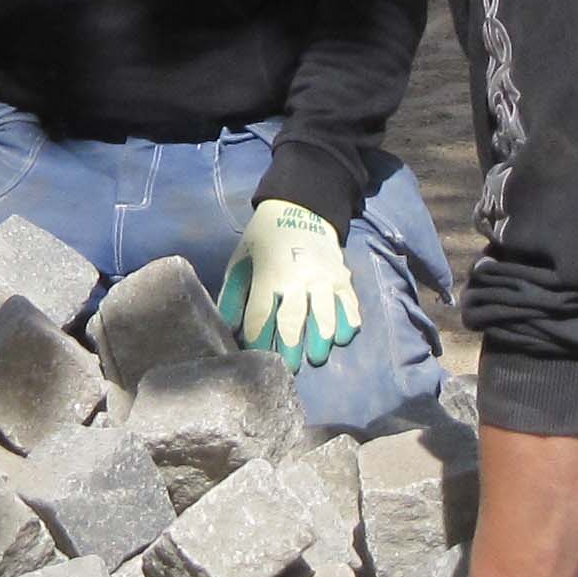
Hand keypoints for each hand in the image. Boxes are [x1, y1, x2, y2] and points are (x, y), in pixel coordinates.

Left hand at [218, 200, 357, 369]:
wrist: (301, 207)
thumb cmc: (264, 238)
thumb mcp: (241, 260)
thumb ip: (234, 295)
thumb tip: (228, 329)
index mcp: (268, 274)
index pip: (260, 316)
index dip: (256, 340)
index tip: (255, 357)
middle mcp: (298, 278)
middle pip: (293, 321)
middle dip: (290, 349)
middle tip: (288, 369)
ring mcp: (324, 278)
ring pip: (325, 316)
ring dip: (321, 340)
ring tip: (317, 358)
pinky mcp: (343, 277)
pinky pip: (349, 305)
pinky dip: (347, 323)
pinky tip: (342, 338)